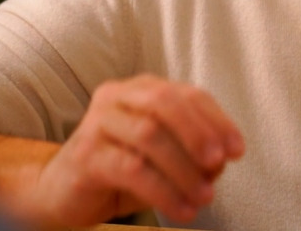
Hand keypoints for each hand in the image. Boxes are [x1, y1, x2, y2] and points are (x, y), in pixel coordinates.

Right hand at [33, 74, 244, 226]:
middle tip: (218, 164)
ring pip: (149, 135)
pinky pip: (131, 169)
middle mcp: (117, 97)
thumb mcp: (162, 157)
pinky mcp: (85, 155)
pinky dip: (163, 191)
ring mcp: (97, 123)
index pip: (185, 94)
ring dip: (184, 170)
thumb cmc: (120, 168)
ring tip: (204, 197)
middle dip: (198, 133)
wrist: (63, 191)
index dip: (216, 120)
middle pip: (164, 102)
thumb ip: (191, 151)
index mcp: (140, 89)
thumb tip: (220, 160)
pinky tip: (181, 210)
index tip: (237, 149)